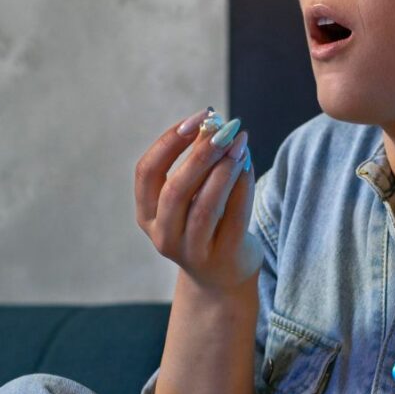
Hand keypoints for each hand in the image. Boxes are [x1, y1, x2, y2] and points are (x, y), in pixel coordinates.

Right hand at [134, 108, 260, 292]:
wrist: (222, 275)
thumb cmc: (205, 223)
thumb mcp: (192, 194)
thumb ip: (196, 161)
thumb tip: (210, 120)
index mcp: (146, 214)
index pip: (147, 172)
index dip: (169, 142)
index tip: (196, 119)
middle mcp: (163, 235)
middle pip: (176, 189)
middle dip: (201, 154)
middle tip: (224, 127)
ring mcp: (191, 251)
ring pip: (205, 205)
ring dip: (224, 169)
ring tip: (240, 142)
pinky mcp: (222, 256)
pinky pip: (234, 217)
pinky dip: (242, 186)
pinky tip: (248, 163)